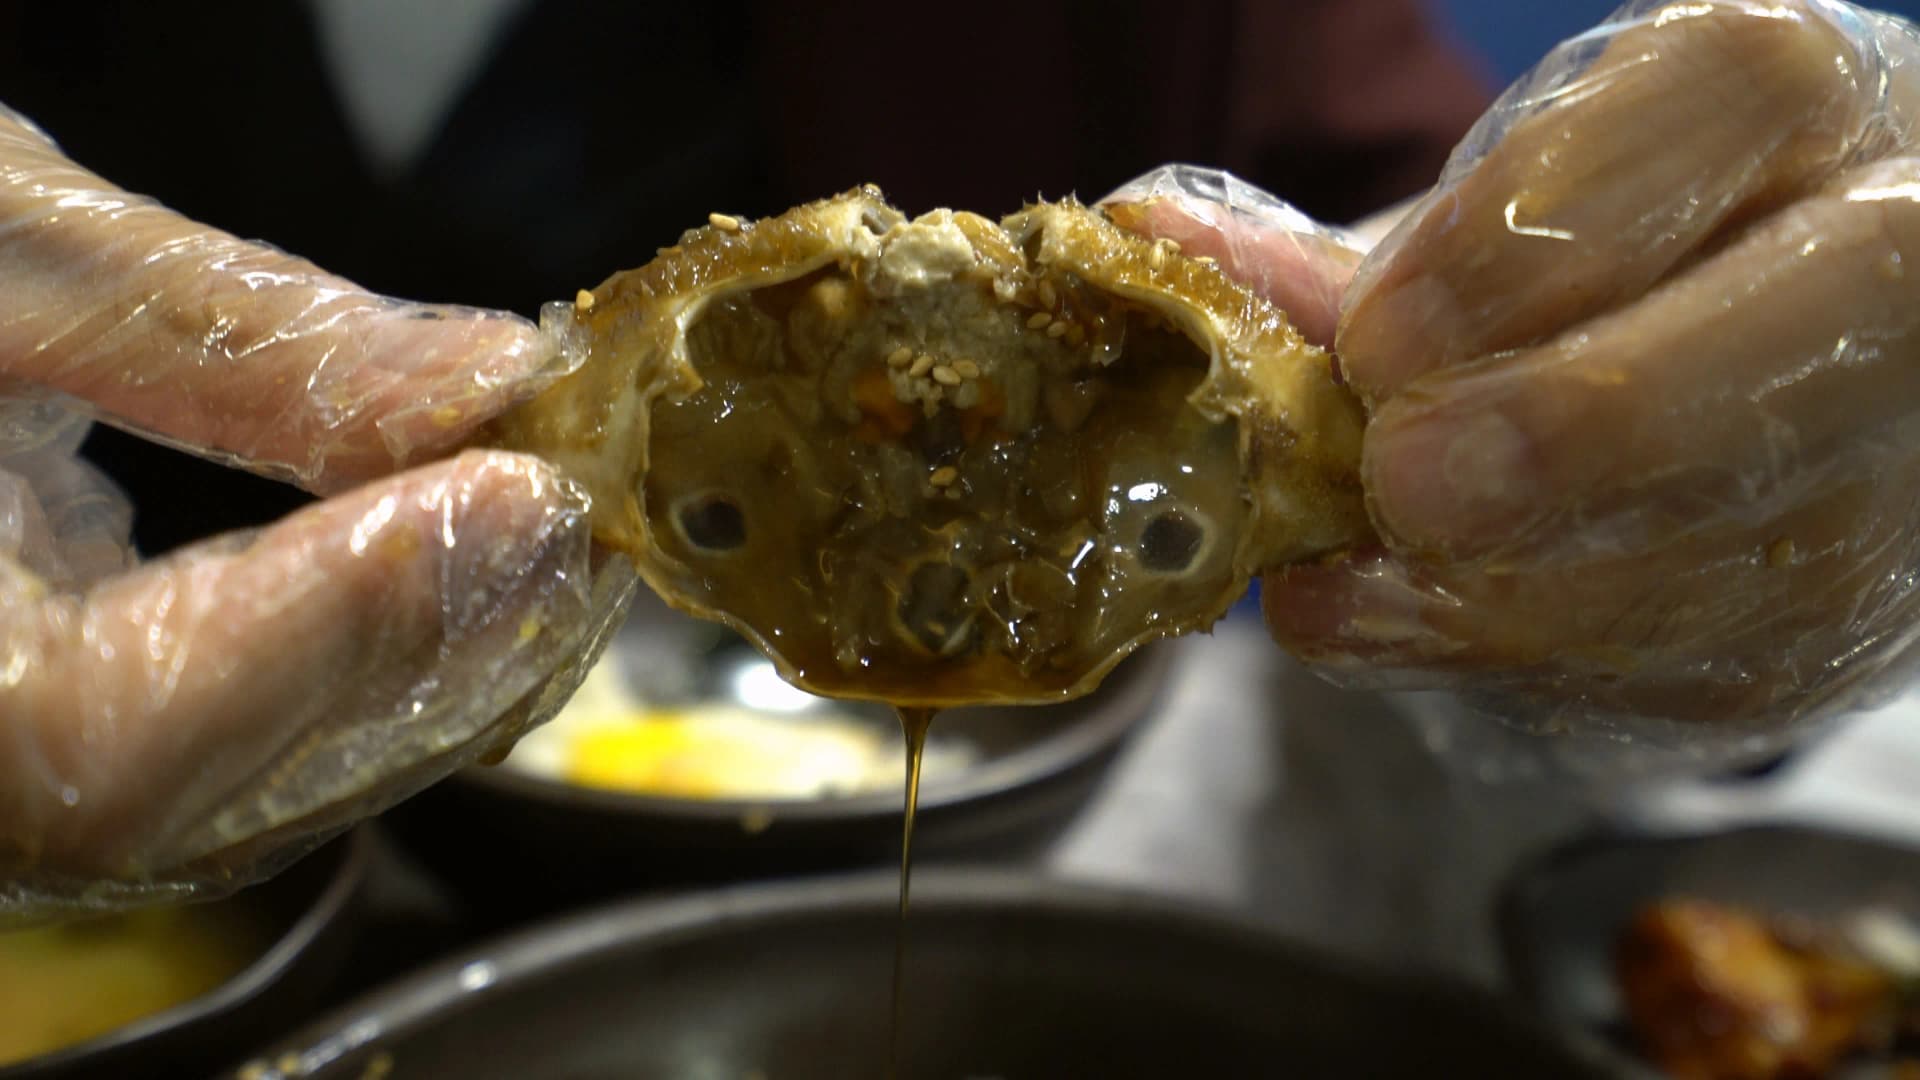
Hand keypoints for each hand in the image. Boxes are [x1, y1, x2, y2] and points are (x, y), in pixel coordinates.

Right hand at [0, 107, 633, 917]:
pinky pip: (210, 753)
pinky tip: (444, 557)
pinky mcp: (24, 724)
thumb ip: (238, 341)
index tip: (522, 498)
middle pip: (203, 800)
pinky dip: (354, 660)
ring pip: (227, 800)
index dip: (344, 623)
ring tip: (546, 522)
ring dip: (423, 665)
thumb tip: (477, 388)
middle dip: (430, 651)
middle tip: (583, 506)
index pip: (113, 732)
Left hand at [1267, 1, 1919, 740]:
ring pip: (1757, 533)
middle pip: (1816, 319)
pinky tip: (1412, 630)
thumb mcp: (1472, 245)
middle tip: (1404, 485)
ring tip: (1351, 584)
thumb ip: (1337, 256)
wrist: (1745, 405)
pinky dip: (1525, 658)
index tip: (1381, 338)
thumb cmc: (1587, 288)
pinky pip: (1698, 661)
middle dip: (1584, 423)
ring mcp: (1888, 460)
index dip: (1543, 224)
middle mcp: (1887, 269)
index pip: (1730, 93)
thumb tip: (1148, 238)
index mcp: (1799, 109)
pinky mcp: (1834, 626)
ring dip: (1528, 585)